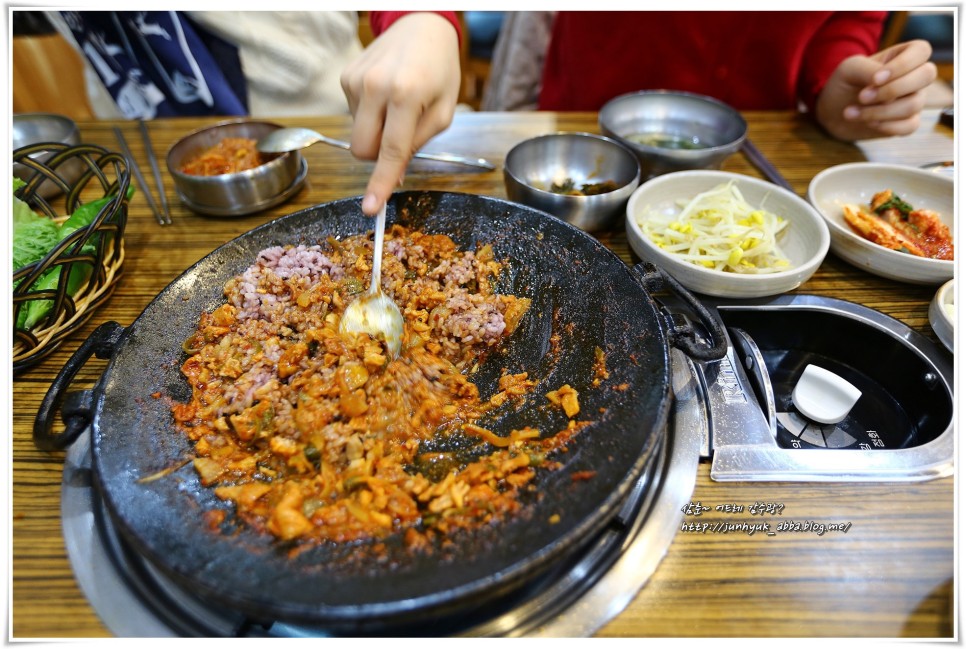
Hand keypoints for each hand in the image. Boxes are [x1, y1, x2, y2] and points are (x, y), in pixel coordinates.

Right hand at [341, 13, 460, 214]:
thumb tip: (394, 174)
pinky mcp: (345, 77)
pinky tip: (384, 95)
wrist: (420, 25)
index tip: (370, 208)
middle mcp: (375, 86)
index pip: (390, 150)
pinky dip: (369, 114)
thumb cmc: (438, 70)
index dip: (380, 183)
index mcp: (406, 94)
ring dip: (376, 131)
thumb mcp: (443, 111)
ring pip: (357, 134)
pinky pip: (352, 115)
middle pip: (362, 149)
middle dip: (379, 156)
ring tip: (397, 106)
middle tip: (400, 139)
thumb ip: (418, 143)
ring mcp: (355, 80)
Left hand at [816, 39, 936, 140]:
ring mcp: (915, 98)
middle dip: (892, 89)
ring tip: (851, 113)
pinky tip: (867, 123)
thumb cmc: (845, 83)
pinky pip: (911, 125)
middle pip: (927, 75)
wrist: (834, 112)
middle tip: (862, 97)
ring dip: (879, 111)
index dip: (902, 65)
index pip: (921, 50)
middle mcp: (915, 75)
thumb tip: (887, 83)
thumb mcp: (849, 69)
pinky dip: (886, 126)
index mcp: (904, 54)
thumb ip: (868, 69)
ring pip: (914, 104)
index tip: (874, 79)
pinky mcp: (908, 121)